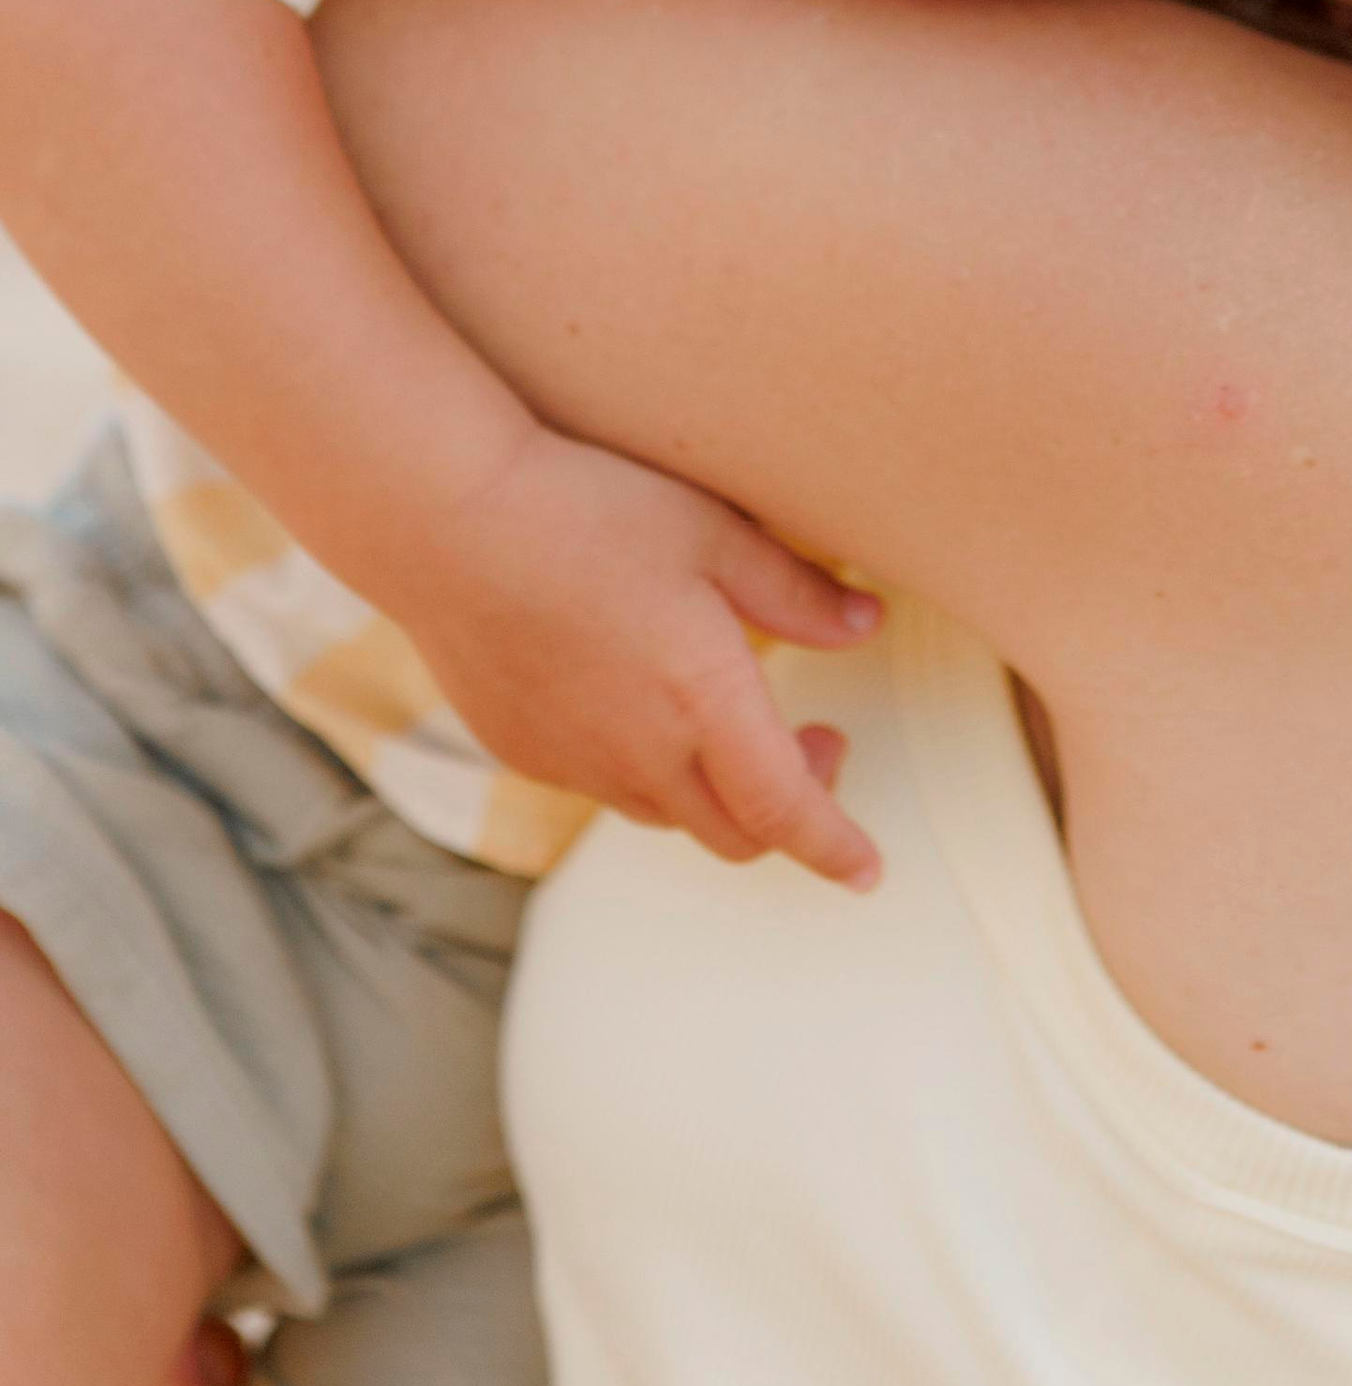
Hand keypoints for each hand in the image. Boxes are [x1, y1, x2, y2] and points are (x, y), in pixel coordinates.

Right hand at [387, 424, 884, 885]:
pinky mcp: (527, 753)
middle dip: (790, 812)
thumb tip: (866, 625)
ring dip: (719, 791)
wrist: (451, 526)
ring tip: (731, 715)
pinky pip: (607, 788)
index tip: (867, 871)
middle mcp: (642, 755)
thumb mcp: (717, 535)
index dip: (834, 847)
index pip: (785, 810)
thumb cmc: (591, 514)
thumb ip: (798, 594)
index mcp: (704, 703)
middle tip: (817, 740)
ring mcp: (577, 763)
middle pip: (734, 834)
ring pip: (670, 814)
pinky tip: (642, 700)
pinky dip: (649, 770)